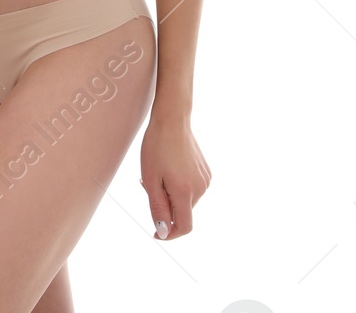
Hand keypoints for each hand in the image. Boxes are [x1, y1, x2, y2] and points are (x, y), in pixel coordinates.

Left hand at [140, 117, 209, 239]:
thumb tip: (164, 232)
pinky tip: (169, 170)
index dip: (170, 234)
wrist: (172, 121)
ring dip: (172, 196)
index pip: (184, 226)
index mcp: (185, 192)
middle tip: (148, 186)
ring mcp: (205, 181)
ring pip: (187, 201)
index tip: (156, 233)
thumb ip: (158, 208)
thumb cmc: (156, 148)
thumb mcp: (150, 179)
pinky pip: (192, 189)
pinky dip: (180, 187)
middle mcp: (200, 189)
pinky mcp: (206, 173)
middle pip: (183, 213)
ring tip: (158, 175)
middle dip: (166, 208)